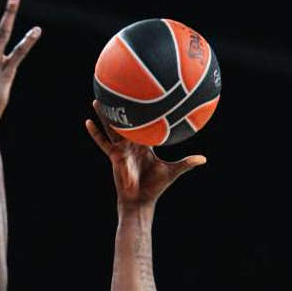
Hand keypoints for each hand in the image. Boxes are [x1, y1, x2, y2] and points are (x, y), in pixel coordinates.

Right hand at [85, 101, 205, 206]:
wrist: (141, 200)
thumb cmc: (156, 187)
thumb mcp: (172, 172)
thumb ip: (186, 163)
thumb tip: (204, 159)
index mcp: (146, 144)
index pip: (145, 124)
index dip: (144, 111)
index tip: (142, 95)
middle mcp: (133, 144)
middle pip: (126, 122)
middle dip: (122, 108)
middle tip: (118, 90)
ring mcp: (122, 149)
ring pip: (111, 128)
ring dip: (104, 115)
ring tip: (98, 100)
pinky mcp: (114, 156)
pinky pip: (103, 142)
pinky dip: (95, 133)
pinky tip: (87, 121)